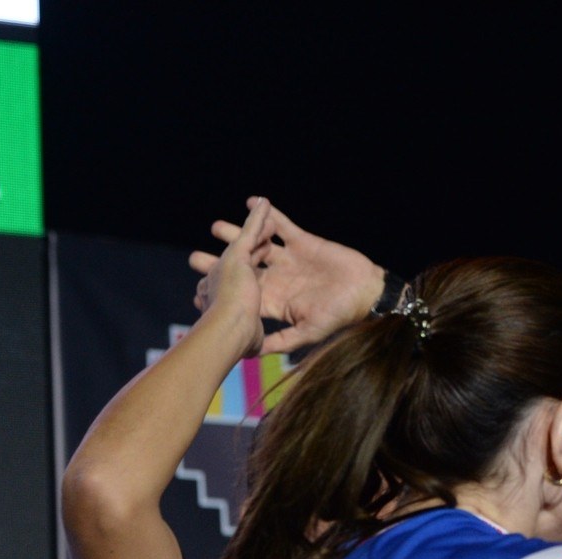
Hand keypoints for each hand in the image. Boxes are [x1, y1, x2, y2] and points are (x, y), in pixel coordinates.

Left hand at [189, 197, 384, 354]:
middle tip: (195, 258)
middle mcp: (279, 278)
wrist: (365, 294)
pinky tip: (252, 202)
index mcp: (276, 299)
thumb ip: (282, 341)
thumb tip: (253, 352)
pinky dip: (269, 215)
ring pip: (258, 244)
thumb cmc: (339, 315)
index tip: (199, 291)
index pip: (244, 295)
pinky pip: (282, 225)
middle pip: (243, 268)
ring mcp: (290, 258)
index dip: (223, 293)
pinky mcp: (303, 242)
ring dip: (238, 235)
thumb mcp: (307, 331)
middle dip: (220, 262)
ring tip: (216, 228)